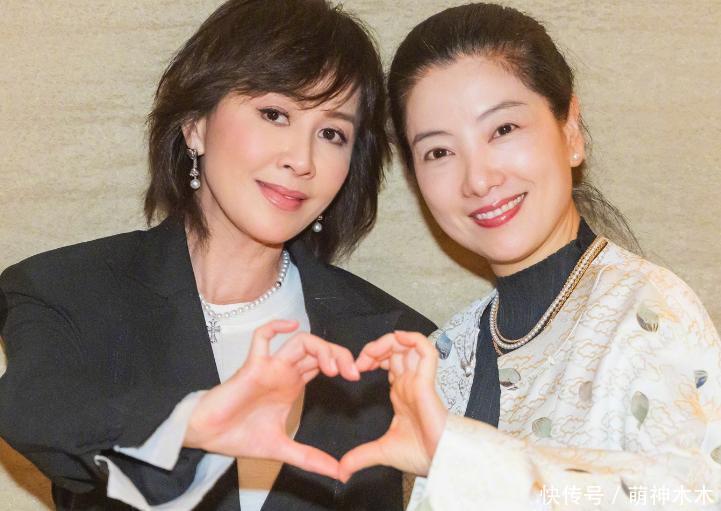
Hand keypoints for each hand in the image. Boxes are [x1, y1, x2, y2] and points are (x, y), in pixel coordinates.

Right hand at [184, 319, 358, 478]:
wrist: (208, 437)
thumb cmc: (240, 436)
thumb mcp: (283, 450)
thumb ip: (310, 458)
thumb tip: (339, 472)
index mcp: (293, 384)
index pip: (324, 363)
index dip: (342, 364)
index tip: (357, 378)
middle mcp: (284, 371)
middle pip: (317, 350)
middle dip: (338, 355)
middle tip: (353, 372)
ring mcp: (269, 367)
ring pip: (298, 342)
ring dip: (319, 348)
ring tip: (332, 367)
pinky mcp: (251, 367)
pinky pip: (261, 338)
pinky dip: (275, 327)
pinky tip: (290, 326)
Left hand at [338, 331, 447, 481]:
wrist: (439, 461)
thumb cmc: (421, 454)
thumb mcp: (381, 452)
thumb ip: (360, 457)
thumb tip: (341, 472)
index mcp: (402, 392)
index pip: (388, 363)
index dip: (371, 359)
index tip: (355, 369)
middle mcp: (410, 382)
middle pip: (396, 350)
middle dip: (376, 348)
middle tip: (360, 359)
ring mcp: (419, 379)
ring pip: (409, 345)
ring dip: (389, 341)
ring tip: (372, 352)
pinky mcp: (427, 381)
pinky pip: (426, 351)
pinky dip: (413, 339)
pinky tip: (397, 338)